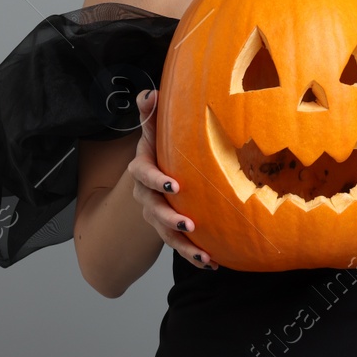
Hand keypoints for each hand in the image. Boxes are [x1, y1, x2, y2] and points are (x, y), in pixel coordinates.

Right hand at [128, 88, 217, 269]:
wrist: (155, 173)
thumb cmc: (159, 146)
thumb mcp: (154, 130)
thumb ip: (150, 113)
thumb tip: (150, 93)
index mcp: (142, 169)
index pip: (143, 174)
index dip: (155, 179)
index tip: (173, 184)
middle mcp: (146, 195)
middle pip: (153, 210)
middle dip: (170, 218)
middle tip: (189, 223)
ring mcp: (157, 215)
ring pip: (167, 234)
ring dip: (184, 246)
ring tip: (203, 255)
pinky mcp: (171, 230)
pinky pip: (180, 246)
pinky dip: (195, 255)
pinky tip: (213, 263)